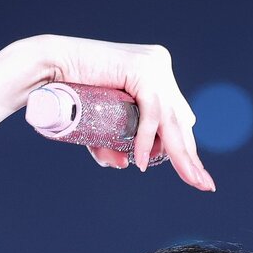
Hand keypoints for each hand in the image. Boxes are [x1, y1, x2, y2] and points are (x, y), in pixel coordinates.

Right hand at [25, 35, 212, 187]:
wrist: (48, 67)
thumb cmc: (71, 92)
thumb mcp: (103, 122)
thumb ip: (115, 142)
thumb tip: (127, 165)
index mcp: (157, 73)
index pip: (178, 117)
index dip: (187, 148)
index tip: (197, 176)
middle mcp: (160, 67)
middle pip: (180, 121)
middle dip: (192, 156)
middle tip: (204, 185)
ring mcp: (154, 66)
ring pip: (170, 120)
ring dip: (180, 155)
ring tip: (189, 180)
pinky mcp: (142, 70)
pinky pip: (151, 114)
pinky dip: (147, 140)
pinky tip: (142, 162)